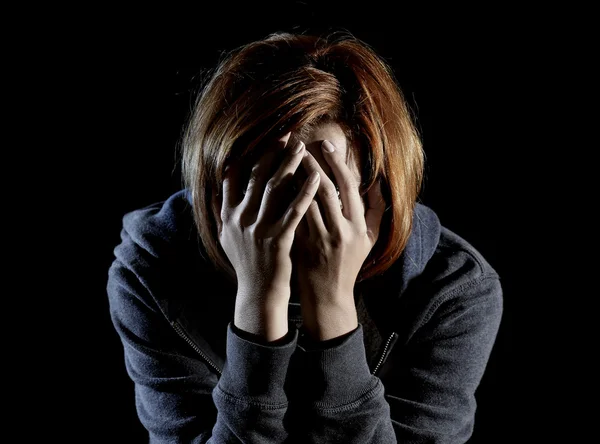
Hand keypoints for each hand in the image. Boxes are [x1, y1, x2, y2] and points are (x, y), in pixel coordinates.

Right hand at [218, 133, 320, 340]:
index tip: (265, 140)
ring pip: (275, 188)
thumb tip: (217, 187)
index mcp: (228, 216)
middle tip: (288, 135)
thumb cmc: (247, 264)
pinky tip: (317, 178)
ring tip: (302, 148)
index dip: (250, 155)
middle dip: (273, 153)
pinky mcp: (277, 240)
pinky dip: (305, 192)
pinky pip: (294, 211)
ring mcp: (258, 230)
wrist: (257, 293)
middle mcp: (240, 219)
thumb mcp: (226, 238)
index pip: (235, 177)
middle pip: (257, 177)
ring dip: (290, 164)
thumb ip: (222, 211)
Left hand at [293, 140, 385, 340]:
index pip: (348, 187)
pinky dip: (284, 199)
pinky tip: (276, 184)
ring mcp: (319, 240)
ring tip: (284, 159)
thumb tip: (377, 182)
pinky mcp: (301, 246)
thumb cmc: (349, 264)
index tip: (326, 145)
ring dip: (294, 179)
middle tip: (299, 145)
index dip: (337, 164)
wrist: (328, 295)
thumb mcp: (370, 239)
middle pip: (324, 190)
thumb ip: (376, 210)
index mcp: (358, 227)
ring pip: (304, 202)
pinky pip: (291, 217)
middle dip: (311, 165)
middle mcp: (340, 232)